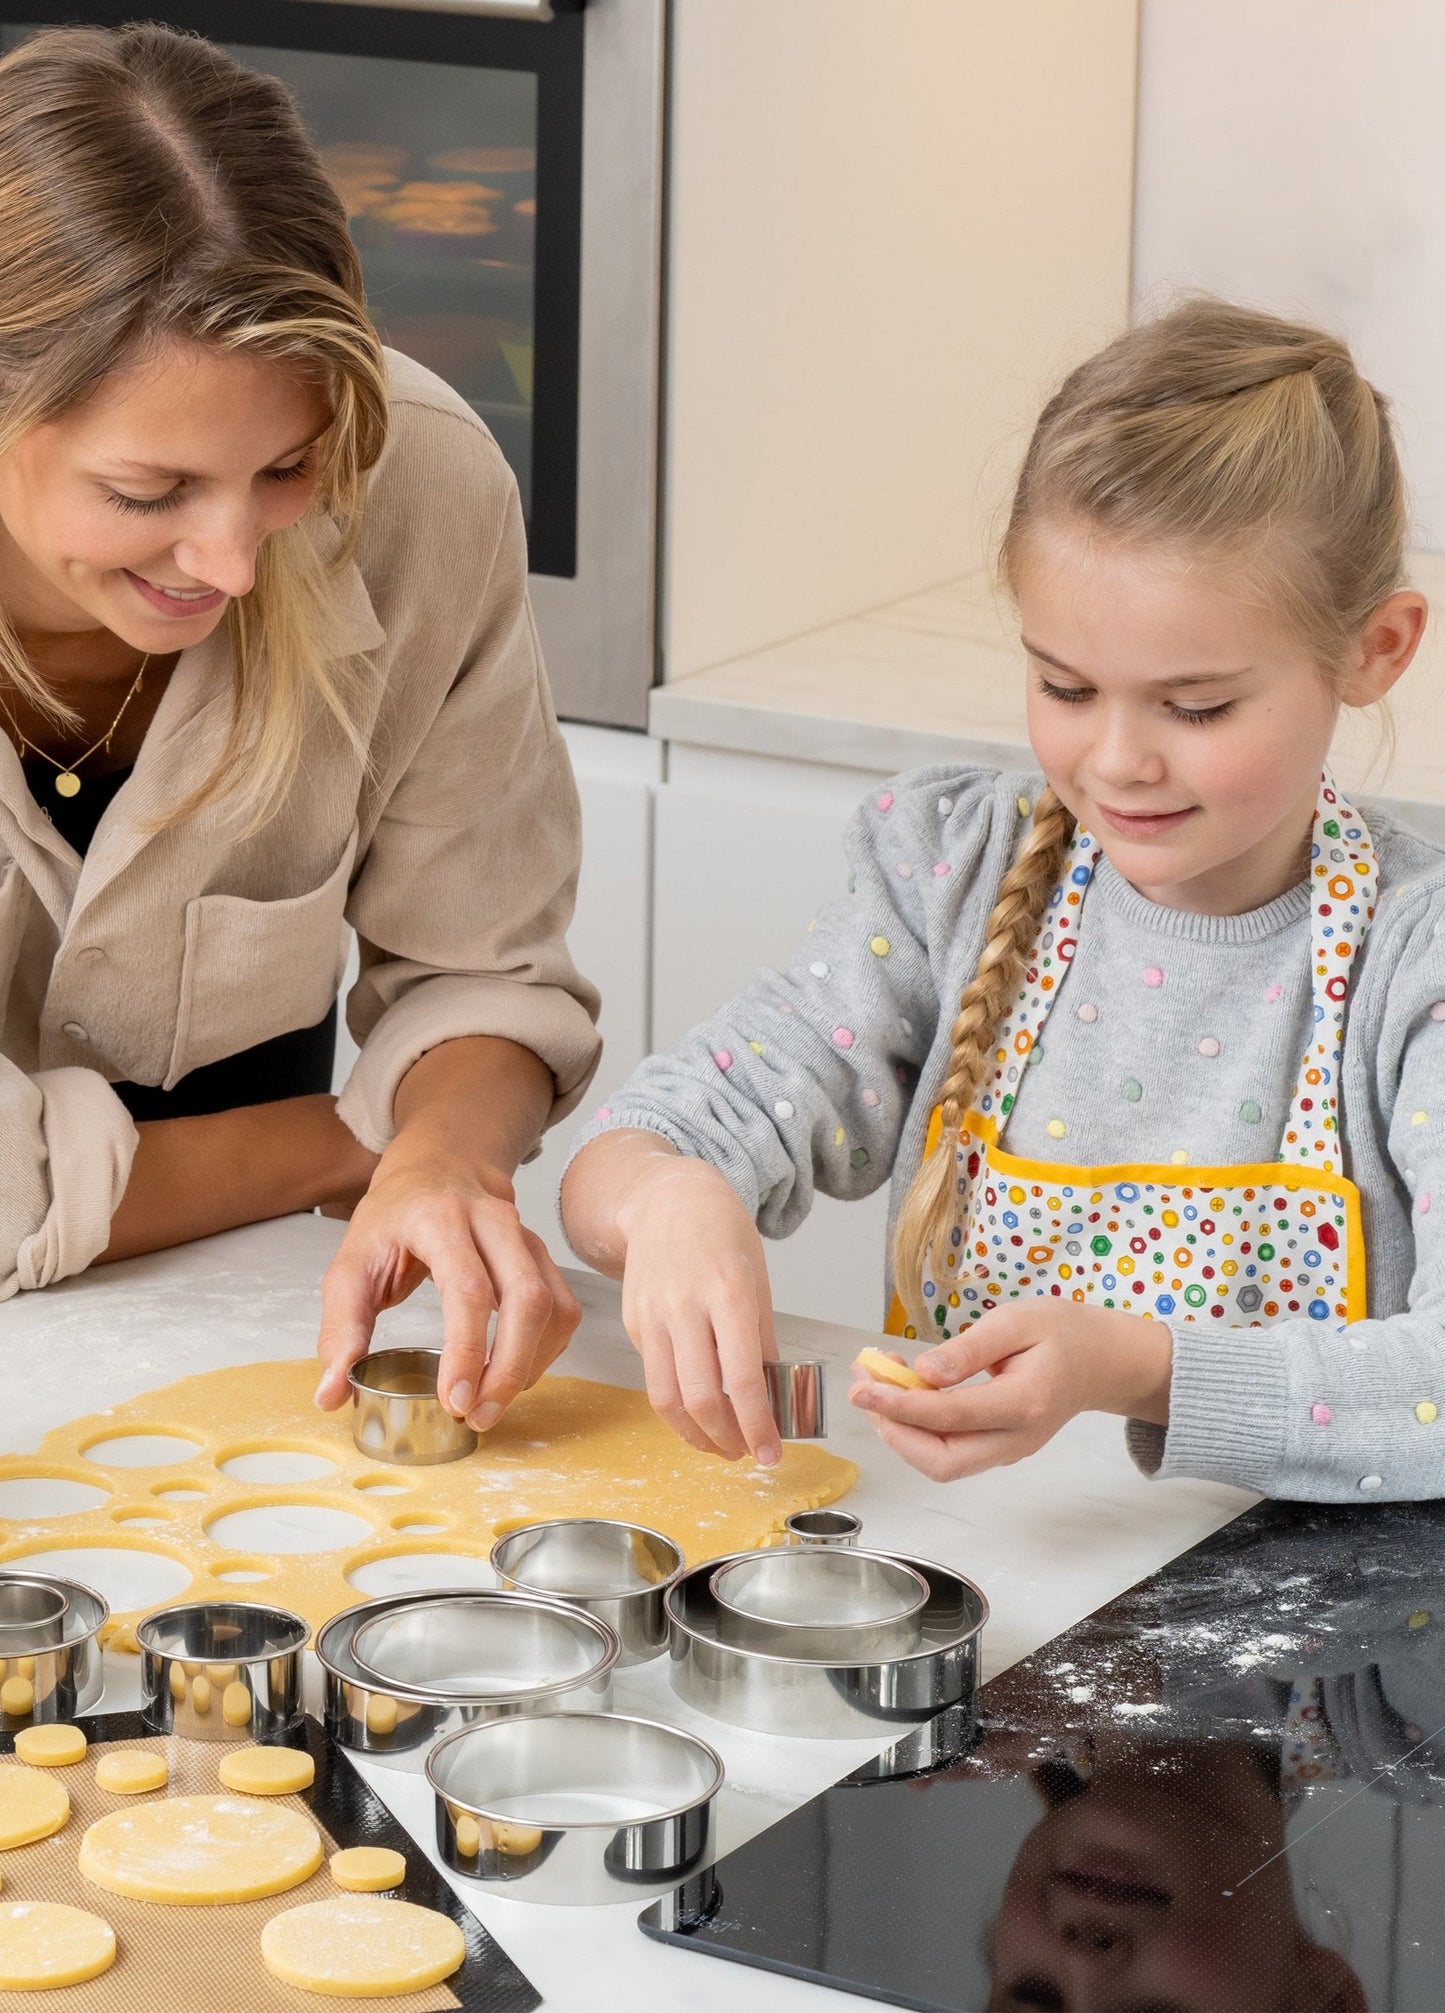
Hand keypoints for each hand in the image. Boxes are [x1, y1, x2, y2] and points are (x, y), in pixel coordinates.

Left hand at [312, 1153, 579, 1427]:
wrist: (438, 1167)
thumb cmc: (392, 1220)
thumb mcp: (350, 1264)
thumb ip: (341, 1329)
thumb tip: (331, 1396)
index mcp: (438, 1218)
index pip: (467, 1286)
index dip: (466, 1348)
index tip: (453, 1399)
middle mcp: (493, 1221)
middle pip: (526, 1298)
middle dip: (508, 1368)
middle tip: (476, 1416)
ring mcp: (525, 1236)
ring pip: (553, 1306)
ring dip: (529, 1365)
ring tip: (492, 1405)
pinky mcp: (543, 1256)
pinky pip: (564, 1309)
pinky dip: (546, 1351)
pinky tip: (514, 1373)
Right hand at [612, 1153, 780, 1465]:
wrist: (670, 1200)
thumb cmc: (723, 1237)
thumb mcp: (759, 1283)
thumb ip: (762, 1343)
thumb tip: (771, 1401)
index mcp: (728, 1294)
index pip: (741, 1380)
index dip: (758, 1426)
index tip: (772, 1452)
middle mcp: (685, 1307)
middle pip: (699, 1397)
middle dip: (726, 1440)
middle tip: (746, 1453)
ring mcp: (652, 1315)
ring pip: (666, 1398)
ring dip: (695, 1435)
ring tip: (720, 1445)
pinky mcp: (633, 1323)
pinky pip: (654, 1376)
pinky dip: (676, 1405)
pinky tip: (697, 1411)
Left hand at [847, 1301, 1170, 1480]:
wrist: (1103, 1360)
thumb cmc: (1064, 1333)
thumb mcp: (1017, 1321)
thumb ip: (970, 1348)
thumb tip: (923, 1372)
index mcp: (1024, 1404)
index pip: (949, 1417)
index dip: (900, 1405)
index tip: (863, 1387)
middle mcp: (1016, 1438)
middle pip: (941, 1462)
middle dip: (892, 1429)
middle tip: (863, 1387)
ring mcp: (1009, 1450)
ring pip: (942, 1464)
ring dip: (900, 1431)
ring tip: (876, 1384)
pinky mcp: (999, 1449)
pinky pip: (950, 1452)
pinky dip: (918, 1430)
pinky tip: (903, 1393)